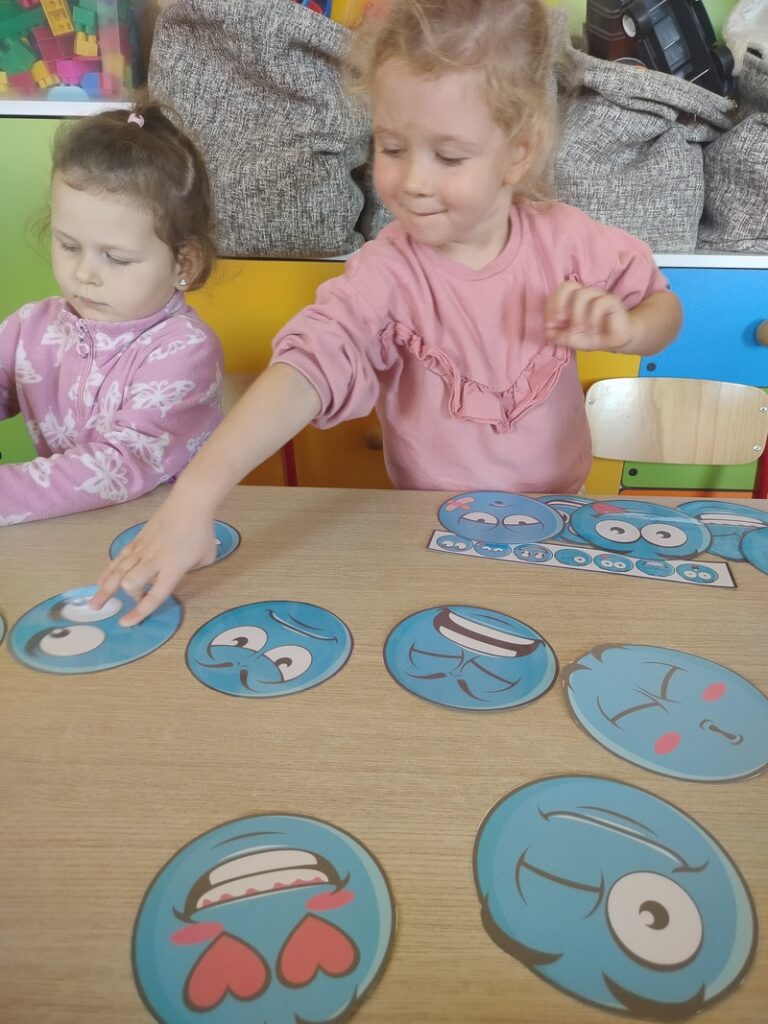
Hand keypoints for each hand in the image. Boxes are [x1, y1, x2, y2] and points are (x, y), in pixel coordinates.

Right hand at [90, 494, 216, 626]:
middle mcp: (154, 560)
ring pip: (119, 571)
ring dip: (105, 590)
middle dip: (127, 596)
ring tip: (94, 605)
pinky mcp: (137, 539)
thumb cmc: (202, 531)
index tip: (125, 623)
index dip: (140, 611)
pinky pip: (120, 558)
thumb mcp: (206, 557)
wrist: (190, 503)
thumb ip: (192, 571)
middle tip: (130, 601)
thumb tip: (179, 574)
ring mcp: (143, 549)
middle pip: (130, 582)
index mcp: (173, 568)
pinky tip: (100, 582)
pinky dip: (109, 571)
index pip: (155, 595)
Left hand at [544, 281, 632, 351]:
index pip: (558, 292)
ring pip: (582, 294)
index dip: (551, 305)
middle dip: (559, 303)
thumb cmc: (593, 336)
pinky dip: (593, 319)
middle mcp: (584, 295)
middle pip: (568, 285)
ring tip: (580, 330)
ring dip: (577, 315)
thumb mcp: (572, 339)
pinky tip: (595, 330)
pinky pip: (599, 303)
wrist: (617, 341)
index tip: (550, 323)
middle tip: (560, 320)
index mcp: (572, 301)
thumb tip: (547, 331)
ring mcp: (598, 296)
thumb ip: (558, 336)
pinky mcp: (611, 301)